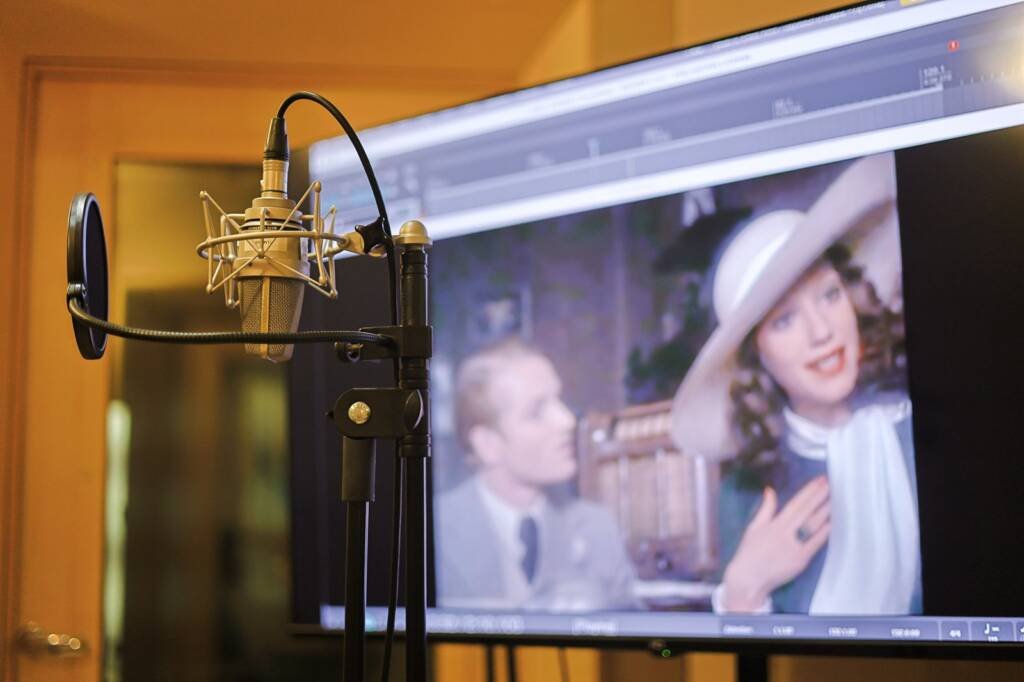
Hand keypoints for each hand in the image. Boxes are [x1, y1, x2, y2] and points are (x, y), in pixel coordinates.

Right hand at [721, 476, 830, 612]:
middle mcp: (786, 532)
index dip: (809, 491)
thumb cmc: (749, 553)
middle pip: (807, 511)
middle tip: (831, 484)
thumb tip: (770, 490)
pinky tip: (831, 523)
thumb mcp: (753, 528)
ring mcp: (795, 546)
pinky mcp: (801, 559)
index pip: (796, 503)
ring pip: (813, 524)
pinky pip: (816, 543)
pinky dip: (824, 532)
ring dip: (825, 511)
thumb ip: (765, 509)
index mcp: (775, 523)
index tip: (819, 480)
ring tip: (834, 499)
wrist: (749, 578)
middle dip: (819, 496)